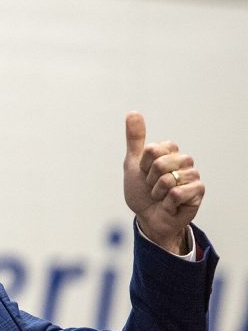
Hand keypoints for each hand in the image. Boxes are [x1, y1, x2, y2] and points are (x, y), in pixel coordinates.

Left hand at [123, 112, 203, 253]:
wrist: (148, 217)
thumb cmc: (141, 192)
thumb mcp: (133, 164)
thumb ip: (135, 139)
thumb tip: (132, 112)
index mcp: (169, 151)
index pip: (152, 149)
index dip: (142, 165)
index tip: (144, 173)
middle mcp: (183, 160)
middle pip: (160, 162)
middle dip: (149, 180)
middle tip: (152, 187)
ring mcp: (192, 175)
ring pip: (168, 178)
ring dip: (157, 192)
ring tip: (161, 196)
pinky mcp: (198, 191)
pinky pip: (177, 192)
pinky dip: (167, 202)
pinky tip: (170, 205)